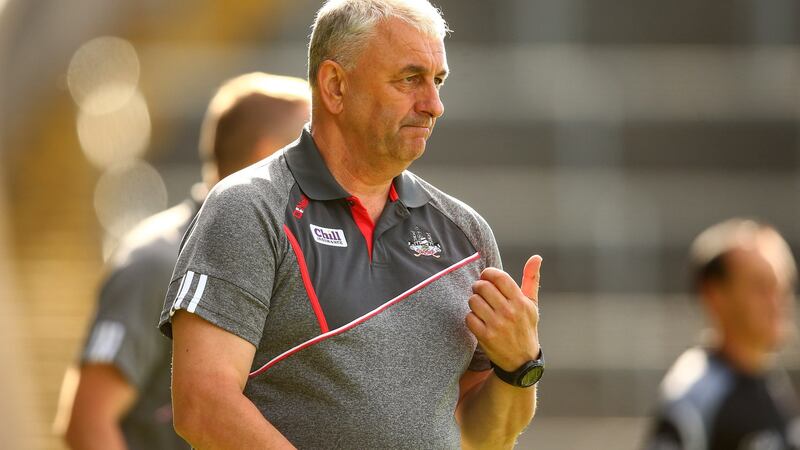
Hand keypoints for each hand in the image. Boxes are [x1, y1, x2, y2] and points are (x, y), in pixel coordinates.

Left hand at [465, 255, 541, 371]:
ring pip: (473, 301)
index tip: (486, 277)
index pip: (498, 276)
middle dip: (478, 287)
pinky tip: (478, 320)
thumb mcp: (532, 304)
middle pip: (483, 286)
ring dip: (473, 302)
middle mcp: (509, 312)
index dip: (487, 273)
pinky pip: (469, 317)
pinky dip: (471, 317)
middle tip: (480, 291)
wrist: (522, 360)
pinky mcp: (485, 337)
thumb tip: (537, 257)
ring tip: (479, 306)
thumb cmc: (526, 327)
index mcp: (521, 301)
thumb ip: (532, 279)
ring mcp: (497, 325)